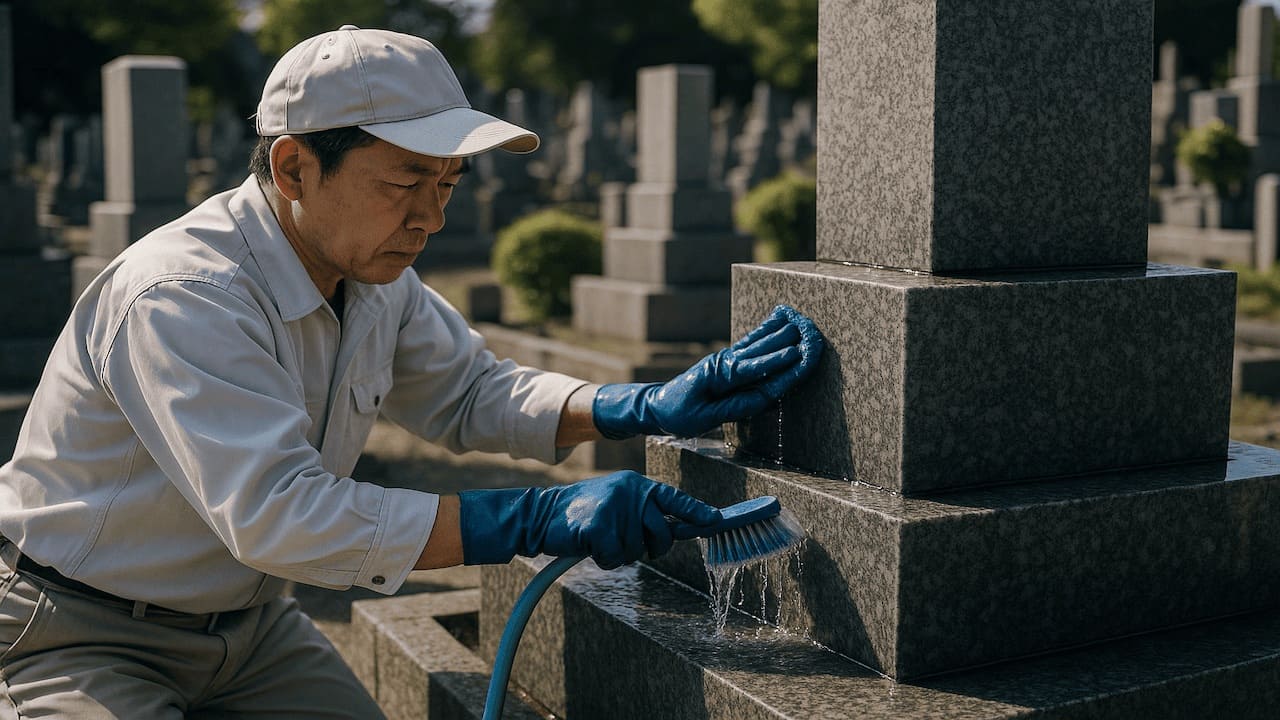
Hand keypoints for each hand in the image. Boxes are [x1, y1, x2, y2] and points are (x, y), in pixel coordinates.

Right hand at [457, 470, 721, 568]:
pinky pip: (614, 558)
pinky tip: (587, 544)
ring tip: (598, 538)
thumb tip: (684, 527)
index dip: (698, 512)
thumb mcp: (618, 505)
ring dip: (618, 553)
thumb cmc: (583, 514)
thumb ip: (648, 513)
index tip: (718, 521)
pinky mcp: (599, 526)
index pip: (675, 499)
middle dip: (648, 547)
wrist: (540, 514)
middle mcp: (630, 492)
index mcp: (637, 485)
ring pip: (636, 551)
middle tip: (622, 541)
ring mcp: (615, 508)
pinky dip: (601, 559)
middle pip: (661, 535)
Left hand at [592, 305, 823, 438]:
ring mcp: (726, 359)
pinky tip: (778, 320)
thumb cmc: (680, 414)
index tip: (798, 354)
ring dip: (779, 332)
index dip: (776, 362)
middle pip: (759, 351)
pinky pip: (750, 344)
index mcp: (718, 377)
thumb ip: (735, 407)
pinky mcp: (727, 361)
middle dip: (786, 342)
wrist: (659, 405)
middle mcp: (724, 363)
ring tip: (800, 319)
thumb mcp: (705, 417)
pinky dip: (766, 331)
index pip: (752, 369)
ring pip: (756, 343)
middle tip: (809, 331)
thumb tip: (765, 398)